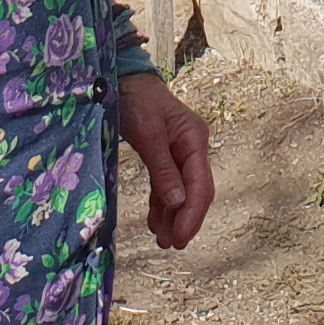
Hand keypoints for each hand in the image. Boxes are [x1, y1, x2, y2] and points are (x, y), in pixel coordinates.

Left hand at [116, 74, 213, 250]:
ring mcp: (179, 152)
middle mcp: (192, 147)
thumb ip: (162, 169)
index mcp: (195, 139)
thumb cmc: (136, 100)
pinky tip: (157, 223)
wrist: (123, 79)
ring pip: (181, 192)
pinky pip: (167, 186)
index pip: (200, 185)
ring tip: (164, 241)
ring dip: (174, 216)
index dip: (192, 214)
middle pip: (196, 191)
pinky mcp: (164, 156)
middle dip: (186, 219)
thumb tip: (178, 204)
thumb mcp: (148, 134)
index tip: (181, 237)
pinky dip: (162, 205)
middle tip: (173, 245)